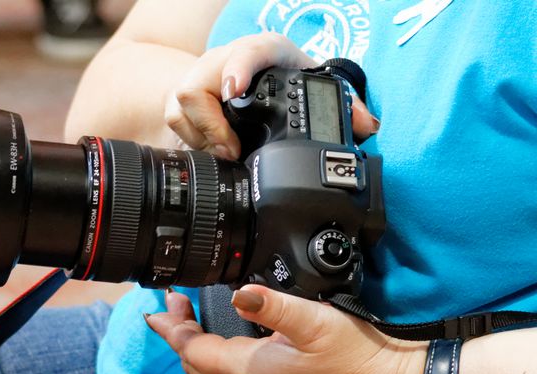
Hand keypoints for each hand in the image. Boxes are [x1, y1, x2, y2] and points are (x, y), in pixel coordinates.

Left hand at [144, 287, 426, 373]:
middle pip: (193, 367)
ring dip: (191, 356)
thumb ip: (272, 305)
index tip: (163, 305)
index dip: (174, 327)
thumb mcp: (314, 319)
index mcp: (249, 372)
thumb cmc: (353, 351)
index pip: (192, 351)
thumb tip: (241, 294)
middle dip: (179, 336)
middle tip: (176, 306)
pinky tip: (214, 359)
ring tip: (189, 327)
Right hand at [164, 33, 379, 159]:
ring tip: (225, 153)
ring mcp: (197, 79)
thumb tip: (367, 126)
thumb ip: (343, 102)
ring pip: (180, 107)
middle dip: (211, 124)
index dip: (236, 69)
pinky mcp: (180, 99)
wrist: (238, 71)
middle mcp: (221, 61)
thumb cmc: (277, 73)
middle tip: (233, 149)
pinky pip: (174, 120)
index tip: (233, 91)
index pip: (244, 53)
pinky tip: (210, 151)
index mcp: (261, 51)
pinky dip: (190, 140)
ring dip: (200, 136)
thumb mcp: (308, 78)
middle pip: (196, 87)